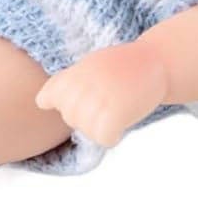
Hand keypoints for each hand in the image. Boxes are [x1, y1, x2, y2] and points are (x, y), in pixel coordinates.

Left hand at [35, 44, 166, 146]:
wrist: (157, 59)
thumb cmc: (122, 65)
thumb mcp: (85, 67)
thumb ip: (63, 84)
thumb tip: (40, 103)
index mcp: (67, 75)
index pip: (45, 100)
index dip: (68, 101)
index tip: (89, 87)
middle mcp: (76, 88)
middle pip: (71, 120)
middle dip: (89, 114)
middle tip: (110, 95)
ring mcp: (93, 101)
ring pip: (88, 132)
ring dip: (104, 125)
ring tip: (119, 103)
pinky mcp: (111, 115)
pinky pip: (104, 138)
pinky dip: (115, 134)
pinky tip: (124, 117)